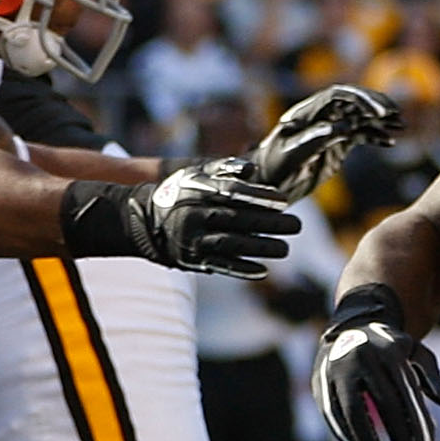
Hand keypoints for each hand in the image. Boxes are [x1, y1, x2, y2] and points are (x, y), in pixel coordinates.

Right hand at [60, 165, 298, 277]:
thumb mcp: (195, 174)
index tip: (283, 202)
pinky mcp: (190, 259)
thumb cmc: (179, 193)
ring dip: (261, 248)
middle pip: (238, 220)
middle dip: (270, 224)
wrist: (143, 221)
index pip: (233, 193)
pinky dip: (241, 268)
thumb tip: (251, 170)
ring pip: (232, 244)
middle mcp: (194, 215)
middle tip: (296, 225)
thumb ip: (224, 169)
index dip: (260, 197)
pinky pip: (219, 265)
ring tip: (285, 248)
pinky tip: (263, 270)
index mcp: (197, 191)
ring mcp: (192, 239)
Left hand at [243, 85, 402, 197]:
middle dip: (376, 105)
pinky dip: (375, 137)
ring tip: (400, 125)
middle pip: (353, 102)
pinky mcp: (335, 145)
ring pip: (359, 118)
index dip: (360, 99)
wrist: (265, 185)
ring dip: (380, 120)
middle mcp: (320, 117)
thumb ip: (316, 139)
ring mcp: (329, 130)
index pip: (338, 96)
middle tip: (395, 114)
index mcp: (307, 113)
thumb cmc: (272, 169)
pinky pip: (359, 135)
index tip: (377, 112)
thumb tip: (343, 127)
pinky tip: (389, 141)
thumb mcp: (291, 156)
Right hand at [313, 283, 439, 440]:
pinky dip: (343, 433)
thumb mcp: (414, 352)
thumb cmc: (389, 347)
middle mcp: (363, 359)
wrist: (349, 325)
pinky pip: (331, 412)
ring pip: (353, 411)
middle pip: (384, 403)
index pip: (406, 391)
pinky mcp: (320, 380)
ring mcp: (339, 369)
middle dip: (399, 434)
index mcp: (390, 352)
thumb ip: (431, 375)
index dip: (417, 419)